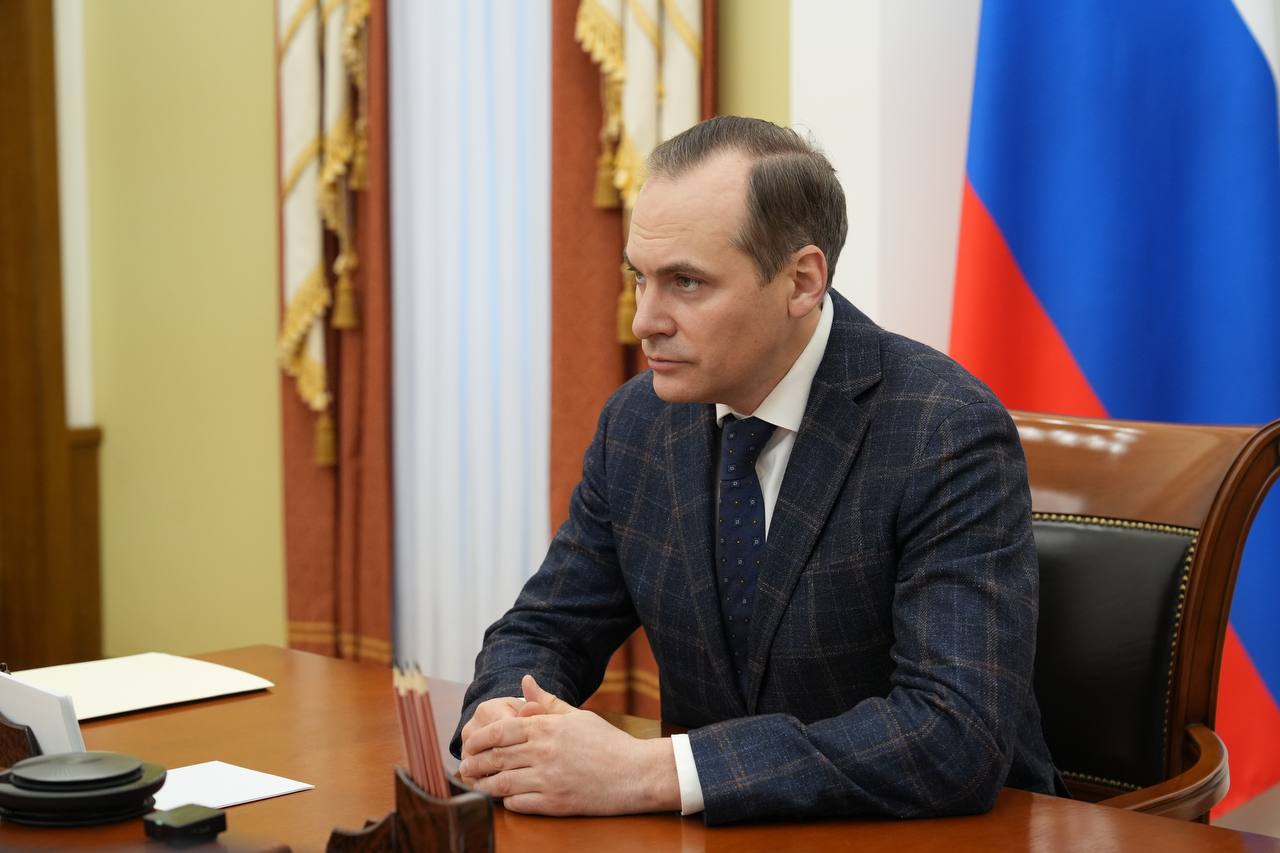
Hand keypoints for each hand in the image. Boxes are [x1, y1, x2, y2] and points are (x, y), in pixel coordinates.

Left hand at [456, 676, 678, 815]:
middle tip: (463, 767)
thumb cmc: (607, 743)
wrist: (635, 774)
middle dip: (474, 763)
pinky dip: (506, 801)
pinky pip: (519, 803)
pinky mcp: (555, 804)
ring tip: (475, 784)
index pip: (498, 731)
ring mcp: (548, 779)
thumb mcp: (577, 716)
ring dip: (484, 784)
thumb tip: (525, 681)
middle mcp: (544, 752)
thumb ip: (546, 702)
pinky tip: (504, 798)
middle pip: (495, 757)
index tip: (468, 744)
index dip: (478, 739)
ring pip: (501, 783)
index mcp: (547, 728)